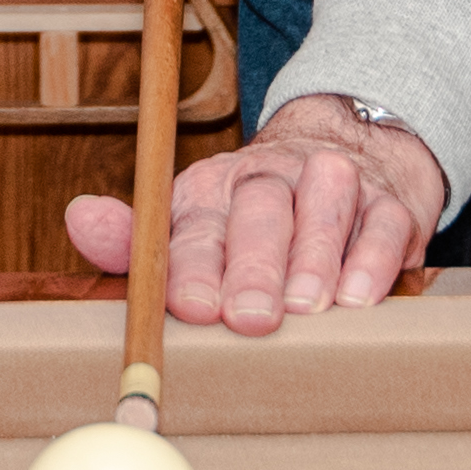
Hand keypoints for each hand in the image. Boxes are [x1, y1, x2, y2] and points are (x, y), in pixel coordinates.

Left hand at [63, 93, 445, 333]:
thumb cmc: (254, 218)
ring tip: (306, 308)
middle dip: (253, 267)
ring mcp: (334, 183)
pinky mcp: (390, 202)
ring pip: (323, 211)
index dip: (191, 265)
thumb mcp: (191, 222)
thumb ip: (137, 238)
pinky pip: (383, 225)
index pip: (196, 222)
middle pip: (260, 210)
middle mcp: (272, 176)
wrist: (348, 151)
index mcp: (214, 186)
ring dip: (314, 260)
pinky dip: (372, 261)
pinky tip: (359, 298)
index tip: (189, 307)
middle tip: (249, 318)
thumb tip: (80, 220)